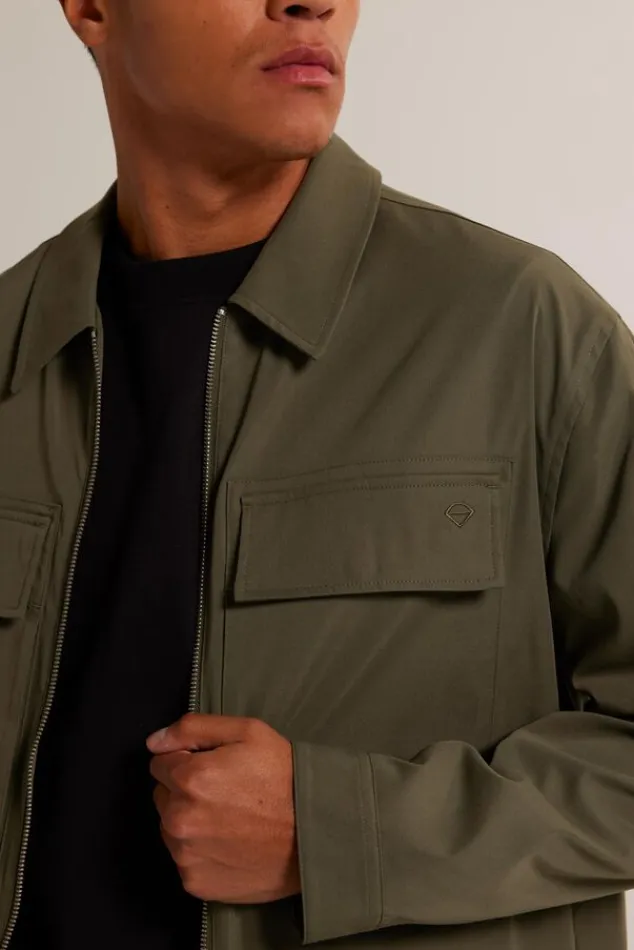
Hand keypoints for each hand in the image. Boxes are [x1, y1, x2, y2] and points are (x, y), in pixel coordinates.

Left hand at [146, 713, 300, 903]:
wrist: (314, 833)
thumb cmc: (284, 778)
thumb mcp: (247, 733)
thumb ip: (193, 728)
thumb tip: (154, 741)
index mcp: (190, 778)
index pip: (160, 762)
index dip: (187, 760)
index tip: (213, 767)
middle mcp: (180, 819)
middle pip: (163, 795)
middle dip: (185, 790)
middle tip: (225, 792)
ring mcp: (186, 855)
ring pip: (171, 828)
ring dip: (190, 820)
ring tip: (229, 818)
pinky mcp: (195, 882)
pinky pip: (184, 857)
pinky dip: (200, 850)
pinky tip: (230, 842)